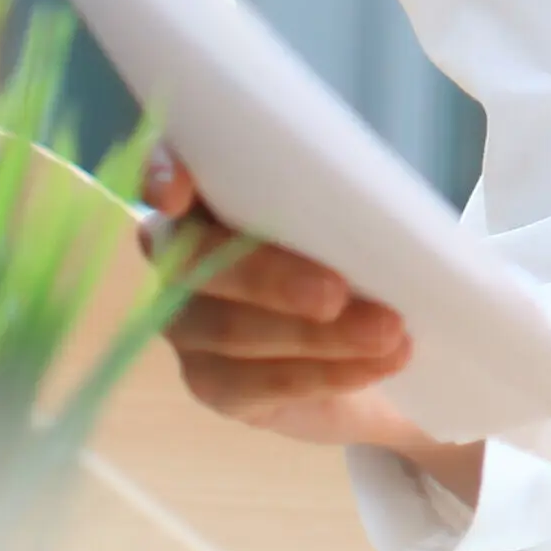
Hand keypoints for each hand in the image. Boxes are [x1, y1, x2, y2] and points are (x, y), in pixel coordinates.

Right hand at [141, 152, 481, 499]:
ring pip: (231, 329)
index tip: (178, 194)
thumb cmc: (365, 251)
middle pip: (198, 261)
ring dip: (315, 336)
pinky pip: (256, 384)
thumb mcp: (366, 216)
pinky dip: (322, 374)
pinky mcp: (214, 382)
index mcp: (213, 192)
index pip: (167, 166)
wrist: (380, 337)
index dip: (163, 173)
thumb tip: (388, 204)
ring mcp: (189, 323)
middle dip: (267, 276)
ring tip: (387, 333)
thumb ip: (350, 199)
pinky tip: (374, 367)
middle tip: (336, 293)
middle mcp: (183, 254)